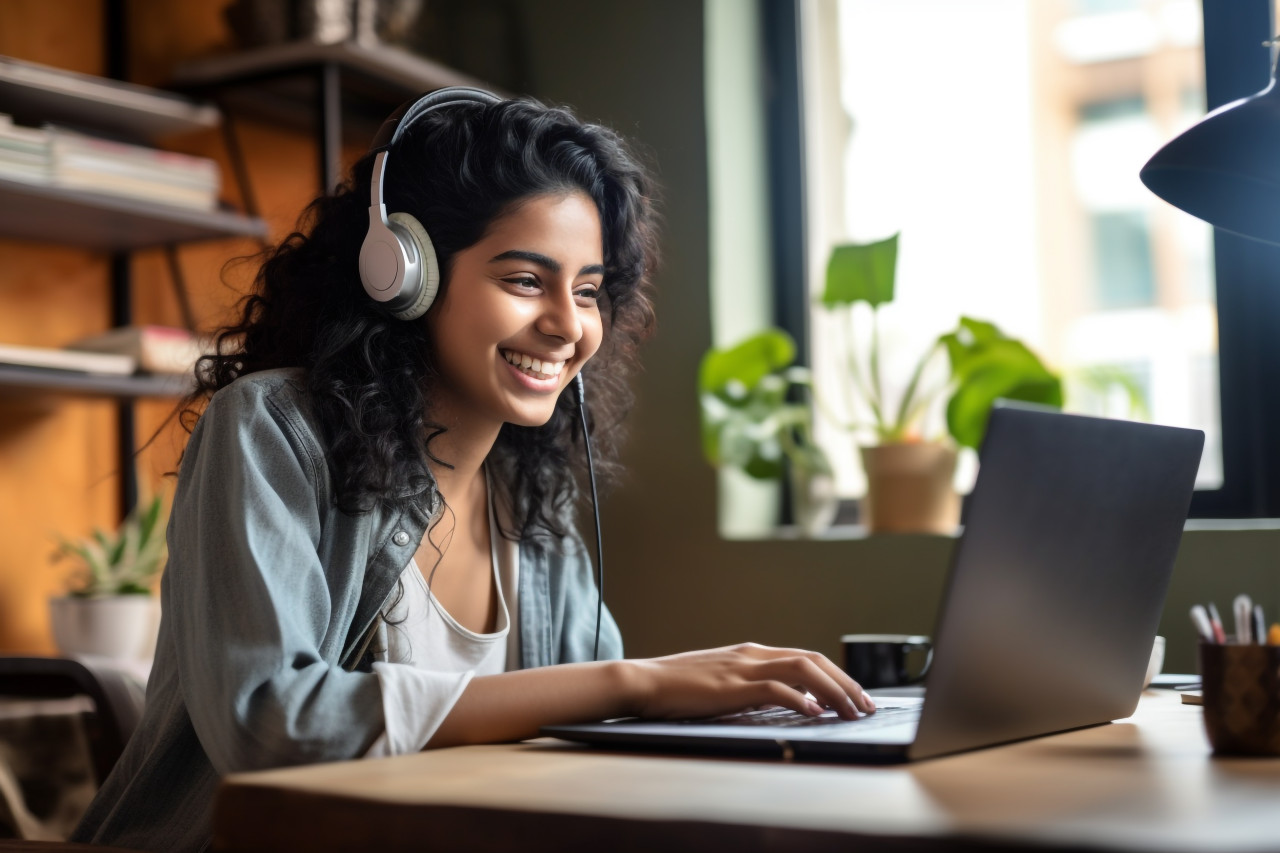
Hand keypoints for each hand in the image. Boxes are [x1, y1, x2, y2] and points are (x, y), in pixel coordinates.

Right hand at [622, 642, 875, 721]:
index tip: (856, 696)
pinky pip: (774, 689)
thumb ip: (752, 686)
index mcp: (752, 652)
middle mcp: (753, 654)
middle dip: (846, 683)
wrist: (644, 681)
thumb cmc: (678, 687)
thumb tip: (786, 701)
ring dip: (833, 691)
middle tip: (867, 706)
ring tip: (851, 712)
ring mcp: (743, 667)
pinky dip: (799, 699)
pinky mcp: (732, 685)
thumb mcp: (722, 682)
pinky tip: (814, 713)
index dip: (837, 676)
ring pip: (803, 670)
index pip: (807, 658)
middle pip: (814, 660)